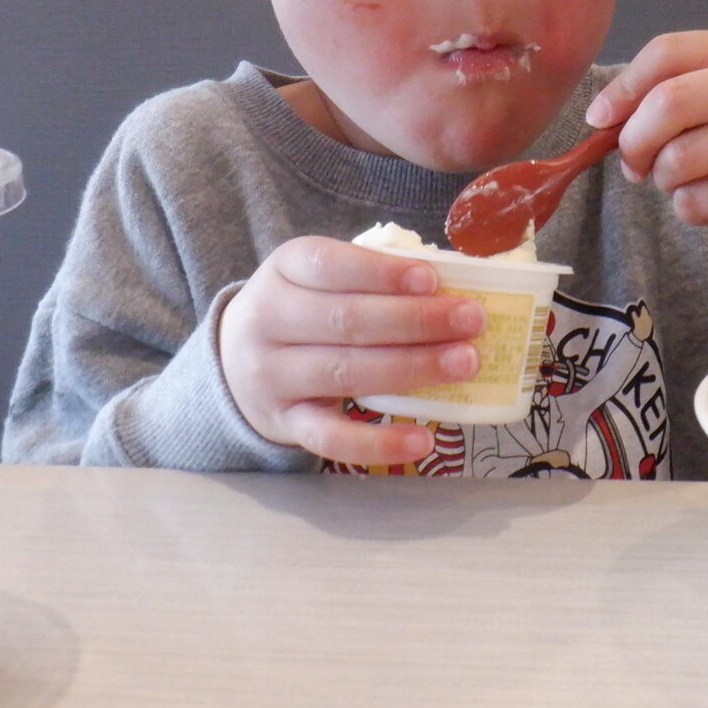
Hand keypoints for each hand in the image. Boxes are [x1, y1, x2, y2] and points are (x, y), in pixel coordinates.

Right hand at [217, 237, 482, 465]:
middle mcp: (268, 320)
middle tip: (472, 321)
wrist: (235, 361)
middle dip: (416, 320)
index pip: (330, 265)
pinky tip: (422, 438)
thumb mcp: (317, 276)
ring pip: (345, 372)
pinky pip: (331, 438)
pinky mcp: (284, 423)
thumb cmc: (303, 309)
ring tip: (465, 363)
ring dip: (412, 367)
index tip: (433, 278)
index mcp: (284, 269)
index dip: (382, 273)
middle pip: (346, 320)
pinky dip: (377, 442)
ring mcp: (272, 376)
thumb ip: (371, 276)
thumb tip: (451, 286)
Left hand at [585, 30, 707, 254]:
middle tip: (634, 164)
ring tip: (684, 182)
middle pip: (668, 103)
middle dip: (634, 140)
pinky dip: (690, 209)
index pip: (668, 52)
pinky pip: (699, 200)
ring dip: (665, 181)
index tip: (600, 119)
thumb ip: (683, 92)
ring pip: (679, 158)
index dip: (623, 87)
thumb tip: (605, 118)